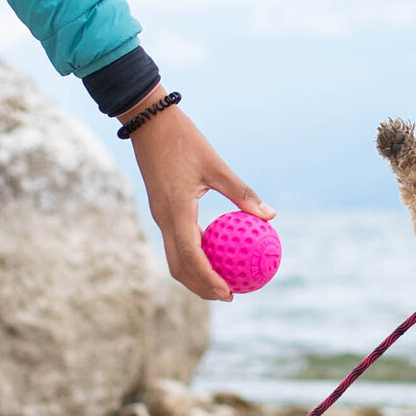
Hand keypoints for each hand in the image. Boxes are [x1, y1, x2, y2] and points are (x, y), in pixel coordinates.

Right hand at [121, 87, 274, 300]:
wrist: (147, 120)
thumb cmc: (183, 139)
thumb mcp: (216, 165)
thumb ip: (241, 192)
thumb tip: (269, 215)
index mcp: (176, 212)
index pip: (191, 257)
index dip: (208, 280)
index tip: (229, 293)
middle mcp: (164, 219)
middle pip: (178, 267)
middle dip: (201, 286)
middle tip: (228, 295)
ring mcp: (160, 216)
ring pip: (174, 256)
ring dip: (196, 274)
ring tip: (221, 281)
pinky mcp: (161, 209)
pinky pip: (176, 241)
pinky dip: (193, 255)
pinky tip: (214, 252)